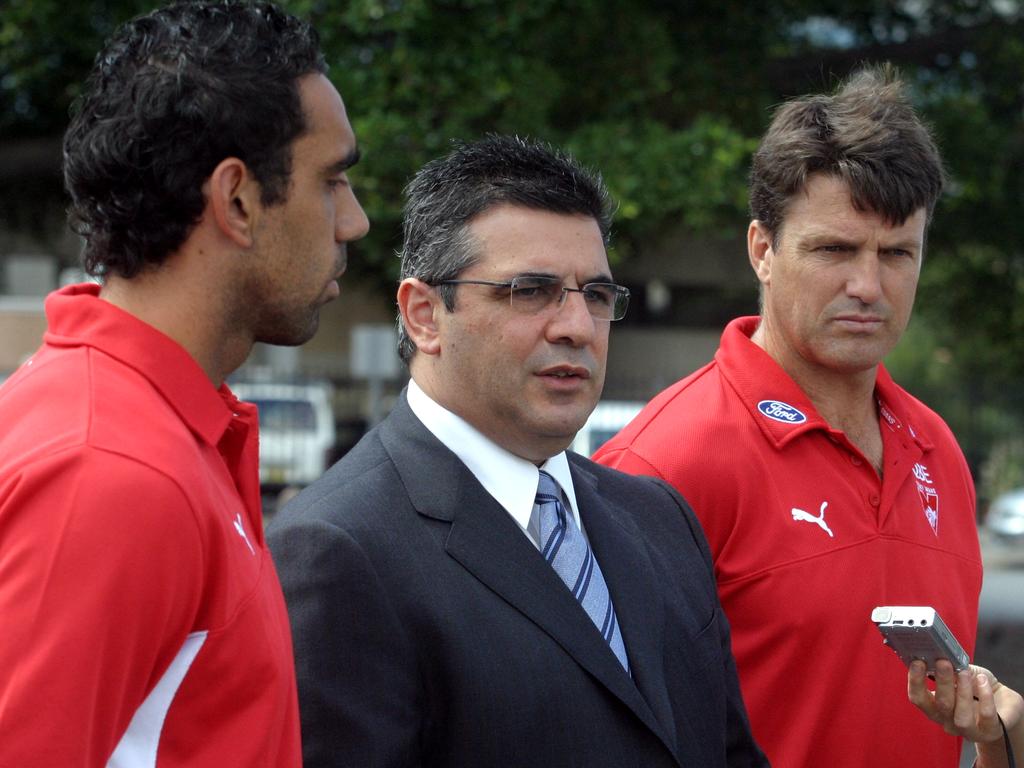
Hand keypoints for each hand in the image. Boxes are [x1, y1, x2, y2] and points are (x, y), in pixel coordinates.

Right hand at [908, 660, 1022, 767]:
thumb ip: (951, 668)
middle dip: (942, 682)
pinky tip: (982, 680)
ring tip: (965, 672)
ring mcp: (969, 730)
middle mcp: (948, 721)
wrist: (1003, 702)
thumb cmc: (977, 686)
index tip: (918, 661)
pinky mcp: (990, 731)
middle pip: (940, 705)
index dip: (915, 681)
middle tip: (943, 662)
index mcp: (935, 706)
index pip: (918, 698)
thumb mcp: (962, 673)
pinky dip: (984, 696)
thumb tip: (939, 654)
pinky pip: (986, 715)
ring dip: (962, 692)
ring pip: (961, 717)